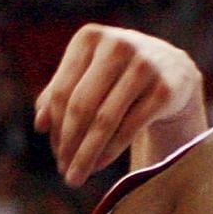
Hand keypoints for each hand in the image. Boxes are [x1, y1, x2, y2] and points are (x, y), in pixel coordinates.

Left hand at [35, 24, 204, 184]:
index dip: (56, 127)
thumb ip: (59, 93)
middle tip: (64, 172)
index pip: (63, 92)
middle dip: (69, 144)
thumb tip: (40, 125)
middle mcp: (117, 45)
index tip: (55, 154)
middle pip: (82, 106)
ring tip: (77, 176)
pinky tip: (99, 165)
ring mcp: (144, 65)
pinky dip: (110, 151)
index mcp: (89, 38)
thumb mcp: (87, 74)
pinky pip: (129, 127)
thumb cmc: (117, 75)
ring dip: (87, 153)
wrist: (172, 69)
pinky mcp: (164, 88)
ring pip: (105, 120)